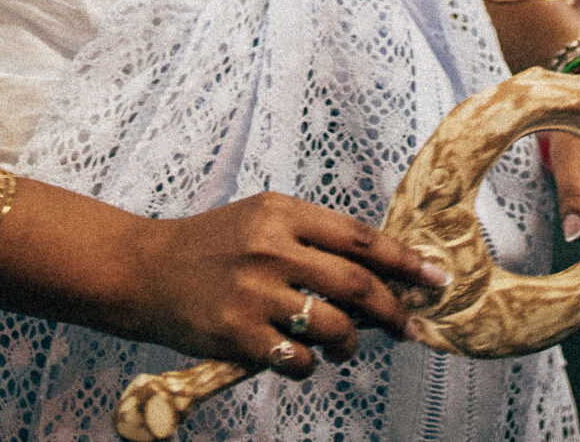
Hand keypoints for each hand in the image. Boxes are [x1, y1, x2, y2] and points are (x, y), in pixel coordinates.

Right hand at [120, 194, 449, 378]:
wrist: (143, 270)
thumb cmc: (210, 246)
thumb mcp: (261, 220)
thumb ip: (314, 239)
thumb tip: (379, 271)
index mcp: (283, 212)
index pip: (361, 238)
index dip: (405, 261)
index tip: (436, 278)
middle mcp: (271, 248)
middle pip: (358, 284)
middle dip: (393, 311)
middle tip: (408, 328)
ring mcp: (253, 292)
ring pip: (334, 326)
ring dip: (350, 345)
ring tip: (344, 349)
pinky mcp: (236, 332)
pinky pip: (297, 360)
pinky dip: (309, 367)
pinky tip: (300, 360)